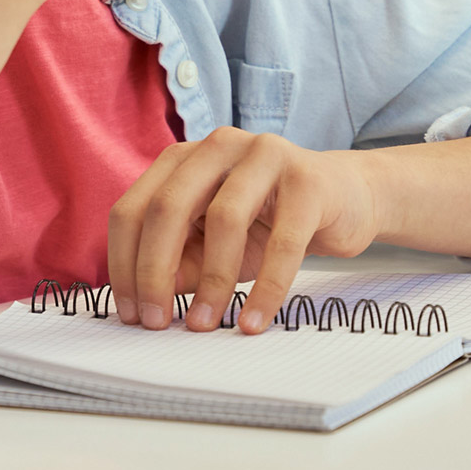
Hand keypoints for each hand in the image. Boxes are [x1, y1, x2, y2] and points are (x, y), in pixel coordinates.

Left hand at [106, 130, 381, 333]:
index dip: (124, 264)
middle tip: (156, 321)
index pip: (133, 210)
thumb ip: (178, 262)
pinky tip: (253, 321)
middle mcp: (217, 146)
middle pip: (167, 208)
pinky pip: (283, 242)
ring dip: (211, 282)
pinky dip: (266, 288)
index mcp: (182, 158)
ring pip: (224, 220)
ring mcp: (264, 155)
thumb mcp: (212, 244)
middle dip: (154, 271)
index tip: (128, 313)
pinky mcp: (308, 181)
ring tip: (203, 323)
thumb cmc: (268, 222)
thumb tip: (145, 302)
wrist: (346, 199)